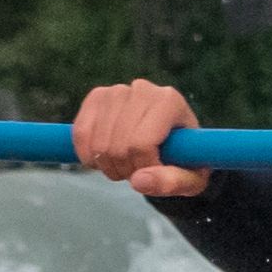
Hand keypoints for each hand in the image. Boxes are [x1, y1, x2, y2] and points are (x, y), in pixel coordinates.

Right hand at [71, 78, 206, 201]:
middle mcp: (143, 89)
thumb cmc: (185, 160)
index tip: (153, 173)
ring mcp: (117, 91)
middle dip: (125, 170)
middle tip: (137, 172)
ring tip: (125, 165)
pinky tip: (102, 159)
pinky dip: (87, 155)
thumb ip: (173, 182)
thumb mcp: (191, 178)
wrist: (171, 139)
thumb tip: (139, 181)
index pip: (142, 144)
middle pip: (119, 145)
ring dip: (107, 165)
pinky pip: (80, 133)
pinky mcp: (97, 97)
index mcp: (170, 102)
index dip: (143, 168)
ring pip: (98, 143)